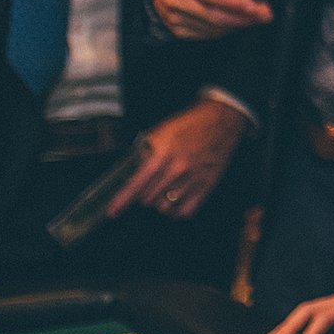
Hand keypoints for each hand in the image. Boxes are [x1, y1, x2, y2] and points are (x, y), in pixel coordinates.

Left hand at [110, 98, 245, 219]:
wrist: (221, 122)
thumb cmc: (188, 125)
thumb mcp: (161, 132)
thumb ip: (144, 153)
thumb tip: (129, 173)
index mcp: (162, 153)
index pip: (136, 184)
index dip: (122, 200)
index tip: (112, 212)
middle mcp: (177, 169)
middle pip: (148, 199)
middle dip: (143, 195)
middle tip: (148, 185)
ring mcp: (193, 179)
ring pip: (164, 207)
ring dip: (159, 201)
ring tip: (163, 190)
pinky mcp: (206, 186)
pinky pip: (184, 212)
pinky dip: (176, 210)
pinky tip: (176, 198)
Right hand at [151, 0, 269, 39]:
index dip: (232, 0)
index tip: (253, 4)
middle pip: (213, 14)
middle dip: (242, 17)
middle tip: (265, 14)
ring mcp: (173, 18)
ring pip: (212, 27)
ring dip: (238, 25)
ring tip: (258, 18)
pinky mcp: (177, 31)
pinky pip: (207, 34)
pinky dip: (227, 30)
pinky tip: (240, 22)